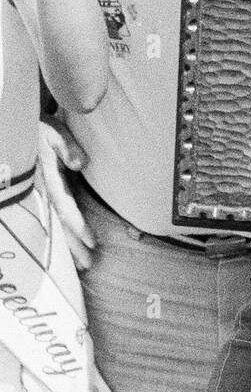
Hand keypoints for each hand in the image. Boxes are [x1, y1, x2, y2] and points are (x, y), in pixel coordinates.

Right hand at [37, 119, 94, 270]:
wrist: (18, 127)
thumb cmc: (38, 127)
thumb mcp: (53, 131)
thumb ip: (66, 146)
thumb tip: (79, 164)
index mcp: (46, 179)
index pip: (64, 207)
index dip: (77, 225)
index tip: (91, 242)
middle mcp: (42, 191)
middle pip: (59, 222)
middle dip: (73, 245)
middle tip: (88, 264)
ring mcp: (40, 193)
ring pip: (54, 223)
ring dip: (67, 244)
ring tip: (82, 264)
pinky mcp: (43, 191)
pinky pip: (52, 216)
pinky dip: (60, 232)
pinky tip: (66, 247)